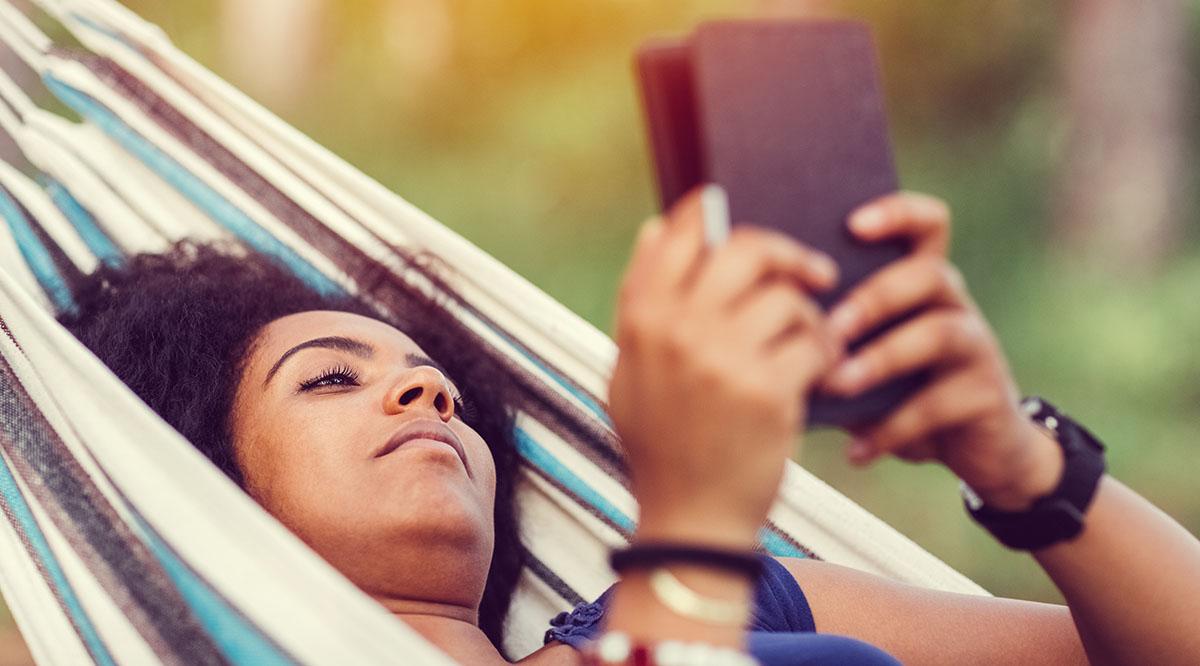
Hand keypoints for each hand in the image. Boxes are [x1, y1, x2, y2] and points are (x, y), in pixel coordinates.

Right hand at [609, 186, 841, 546]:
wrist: (691, 520)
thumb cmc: (663, 443)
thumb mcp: (629, 372)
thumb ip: (639, 301)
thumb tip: (655, 226)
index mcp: (642, 320)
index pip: (680, 232)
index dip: (711, 210)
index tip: (733, 207)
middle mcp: (678, 330)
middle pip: (746, 249)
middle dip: (786, 255)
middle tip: (812, 274)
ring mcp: (723, 359)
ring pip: (788, 297)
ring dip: (809, 316)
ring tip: (811, 341)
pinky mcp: (769, 390)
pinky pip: (814, 341)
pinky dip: (825, 354)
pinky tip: (821, 371)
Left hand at [819, 192, 1062, 510]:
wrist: (977, 450)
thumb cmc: (901, 392)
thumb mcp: (866, 356)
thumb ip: (832, 333)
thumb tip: (762, 319)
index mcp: (921, 283)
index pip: (927, 224)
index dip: (898, 212)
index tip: (852, 223)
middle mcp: (954, 305)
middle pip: (928, 274)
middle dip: (876, 297)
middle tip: (831, 327)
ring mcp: (975, 347)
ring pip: (938, 333)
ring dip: (881, 358)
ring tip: (837, 384)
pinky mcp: (986, 396)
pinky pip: (937, 404)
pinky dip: (890, 429)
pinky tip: (855, 451)